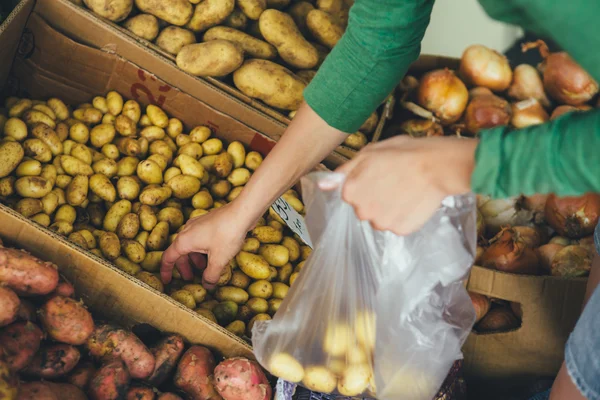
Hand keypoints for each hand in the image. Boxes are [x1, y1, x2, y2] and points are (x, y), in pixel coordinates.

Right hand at [160, 202, 255, 288]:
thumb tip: (207, 285)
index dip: (166, 271)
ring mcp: (197, 224)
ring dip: (195, 259)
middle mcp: (187, 231)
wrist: (241, 212)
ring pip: (191, 245)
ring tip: (206, 268)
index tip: (166, 281)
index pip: (168, 258)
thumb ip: (211, 275)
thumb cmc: (227, 234)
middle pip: (180, 252)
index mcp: (184, 241)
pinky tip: (214, 255)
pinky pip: (199, 238)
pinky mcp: (207, 222)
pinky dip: (202, 250)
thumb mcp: (219, 260)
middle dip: (184, 267)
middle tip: (190, 278)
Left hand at [324, 135, 477, 234]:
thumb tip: (323, 185)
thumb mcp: (370, 153)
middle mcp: (362, 211)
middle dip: (375, 197)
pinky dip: (404, 216)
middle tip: (393, 181)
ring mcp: (381, 223)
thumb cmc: (404, 153)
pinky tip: (413, 200)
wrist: (438, 166)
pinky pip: (397, 225)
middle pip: (363, 208)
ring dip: (389, 208)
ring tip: (405, 190)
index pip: (350, 193)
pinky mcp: (400, 230)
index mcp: (351, 191)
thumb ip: (345, 171)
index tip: (379, 174)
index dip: (365, 183)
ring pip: (380, 219)